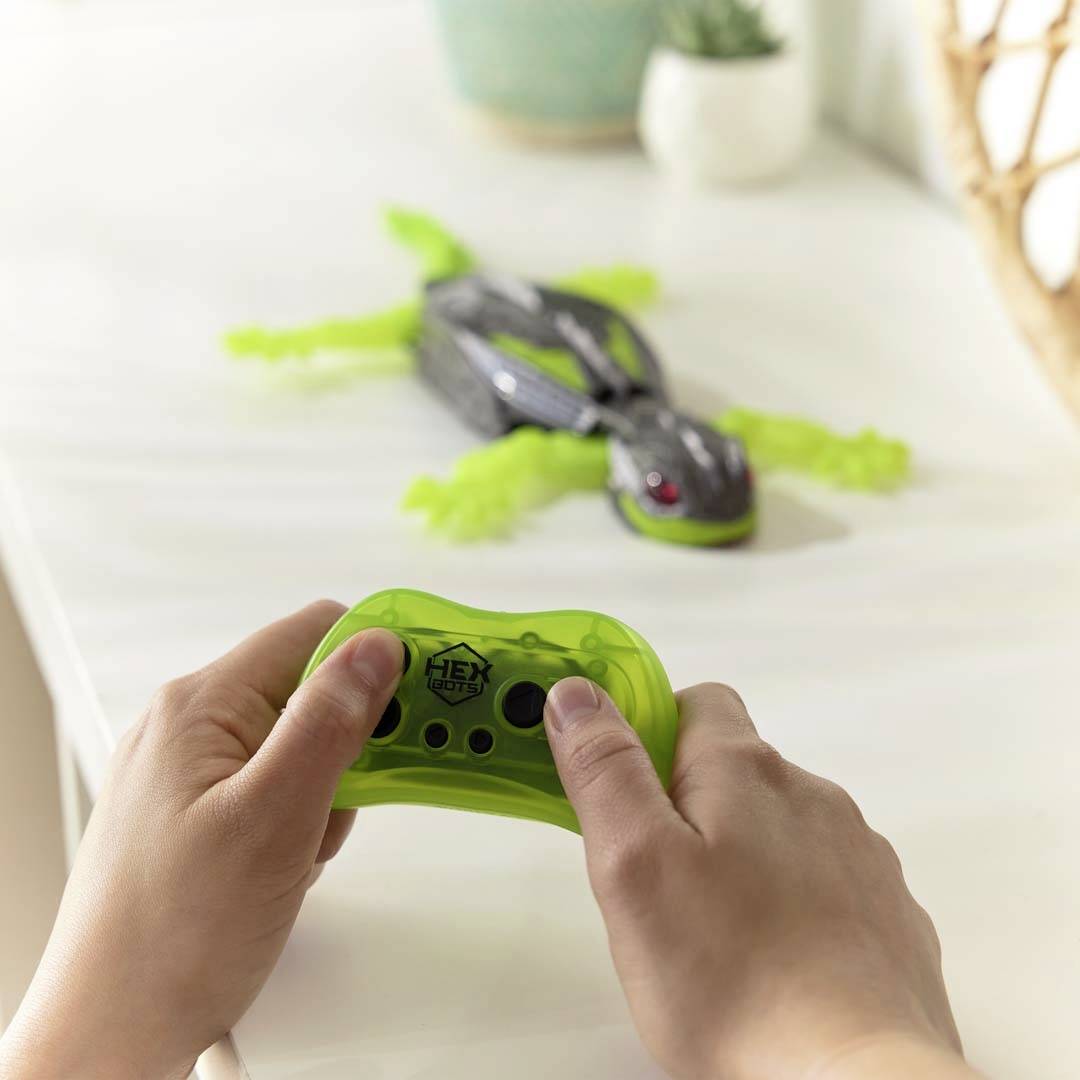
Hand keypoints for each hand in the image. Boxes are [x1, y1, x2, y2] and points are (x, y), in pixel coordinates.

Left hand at [0, 601, 402, 1079]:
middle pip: (309, 687)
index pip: (312, 633)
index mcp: (201, 705)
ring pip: (298, 740)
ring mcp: (192, 768)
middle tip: (361, 794)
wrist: (114, 1028)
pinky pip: (275, 781)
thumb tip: (375, 647)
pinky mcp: (200, 807)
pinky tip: (289, 859)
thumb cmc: (171, 936)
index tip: (425, 689)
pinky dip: (303, 811)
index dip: (376, 653)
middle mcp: (191, 724)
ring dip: (329, 785)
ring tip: (307, 845)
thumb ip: (327, 723)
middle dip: (353, 738)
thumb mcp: (272, 818)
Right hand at [543, 679, 974, 1079]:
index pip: (694, 700)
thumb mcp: (635, 865)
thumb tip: (579, 696)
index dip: (649, 724)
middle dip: (688, 804)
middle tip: (650, 874)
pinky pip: (825, 882)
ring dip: (743, 855)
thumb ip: (606, 769)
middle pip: (736, 768)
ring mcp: (857, 856)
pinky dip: (792, 903)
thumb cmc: (739, 983)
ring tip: (707, 929)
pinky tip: (767, 956)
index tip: (617, 771)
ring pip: (781, 828)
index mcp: (745, 772)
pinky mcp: (884, 914)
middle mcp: (811, 797)